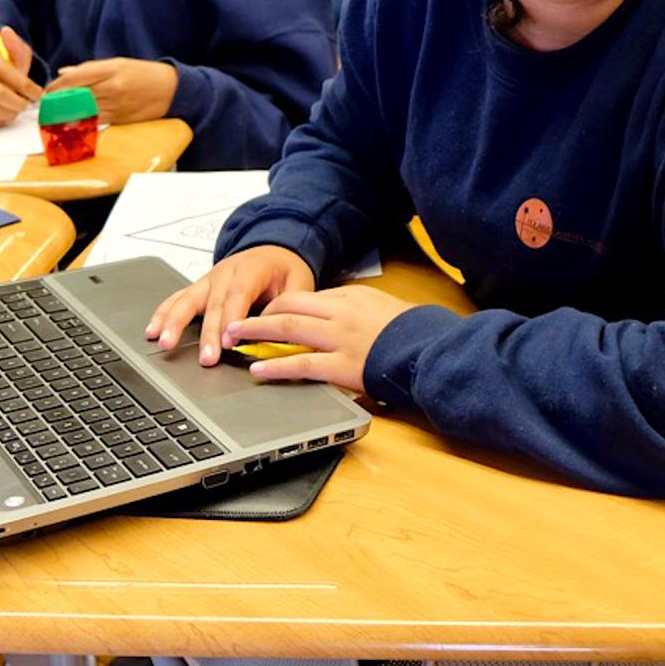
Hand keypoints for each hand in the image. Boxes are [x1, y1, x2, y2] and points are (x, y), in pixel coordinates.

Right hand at [0, 24, 42, 127]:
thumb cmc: (9, 70)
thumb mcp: (18, 56)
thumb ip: (17, 46)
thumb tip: (6, 30)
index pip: (11, 78)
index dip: (29, 89)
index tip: (38, 95)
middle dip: (18, 103)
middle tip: (27, 105)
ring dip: (10, 113)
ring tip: (16, 108)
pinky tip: (4, 113)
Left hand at [47, 56, 176, 123]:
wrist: (173, 90)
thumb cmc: (144, 73)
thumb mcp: (119, 63)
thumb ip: (90, 68)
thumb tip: (64, 73)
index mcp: (111, 69)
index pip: (74, 78)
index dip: (55, 87)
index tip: (46, 92)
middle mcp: (112, 87)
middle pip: (75, 96)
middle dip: (57, 102)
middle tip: (45, 106)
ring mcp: (116, 104)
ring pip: (82, 110)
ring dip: (66, 114)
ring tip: (54, 114)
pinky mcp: (120, 118)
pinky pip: (95, 120)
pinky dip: (82, 120)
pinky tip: (73, 121)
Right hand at [144, 245, 315, 363]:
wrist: (274, 249)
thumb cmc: (285, 271)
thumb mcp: (298, 283)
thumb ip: (288, 306)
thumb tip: (279, 331)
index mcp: (252, 268)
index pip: (239, 294)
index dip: (232, 319)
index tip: (230, 343)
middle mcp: (226, 272)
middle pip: (213, 304)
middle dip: (208, 333)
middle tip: (206, 359)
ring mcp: (208, 279)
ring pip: (188, 300)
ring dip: (175, 323)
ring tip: (165, 343)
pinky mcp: (199, 288)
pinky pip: (177, 299)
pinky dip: (163, 314)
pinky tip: (153, 331)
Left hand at [227, 285, 417, 394]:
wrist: (431, 348)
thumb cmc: (413, 331)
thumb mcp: (383, 309)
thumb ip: (357, 312)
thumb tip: (336, 319)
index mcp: (351, 298)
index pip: (306, 297)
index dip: (279, 306)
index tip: (264, 314)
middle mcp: (341, 313)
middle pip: (289, 306)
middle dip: (258, 314)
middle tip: (233, 322)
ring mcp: (340, 339)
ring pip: (288, 329)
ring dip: (257, 332)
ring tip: (234, 339)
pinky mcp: (344, 366)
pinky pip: (302, 363)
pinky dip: (277, 364)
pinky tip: (259, 368)